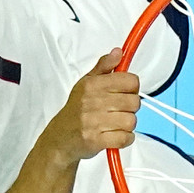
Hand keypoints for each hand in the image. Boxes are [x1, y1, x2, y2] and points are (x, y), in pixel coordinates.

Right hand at [47, 49, 140, 163]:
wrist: (59, 139)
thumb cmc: (75, 111)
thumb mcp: (86, 83)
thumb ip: (104, 66)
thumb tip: (118, 52)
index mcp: (92, 85)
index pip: (131, 81)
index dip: (132, 88)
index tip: (125, 92)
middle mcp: (92, 102)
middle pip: (134, 102)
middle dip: (130, 108)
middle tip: (119, 110)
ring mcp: (94, 122)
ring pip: (131, 121)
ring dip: (127, 125)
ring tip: (115, 124)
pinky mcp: (96, 140)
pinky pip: (125, 138)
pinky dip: (125, 139)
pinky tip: (115, 135)